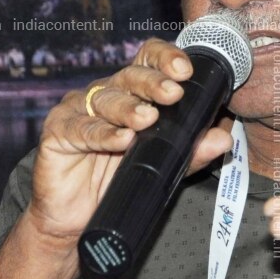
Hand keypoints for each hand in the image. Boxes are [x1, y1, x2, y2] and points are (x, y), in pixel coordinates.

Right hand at [26, 39, 233, 248]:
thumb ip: (191, 151)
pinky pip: (82, 129)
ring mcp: (79, 109)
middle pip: (131, 76)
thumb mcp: (163, 164)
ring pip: (106, 99)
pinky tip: (121, 139)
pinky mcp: (58, 131)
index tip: (185, 70)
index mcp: (132, 91)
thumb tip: (222, 139)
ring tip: (147, 119)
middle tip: (173, 93)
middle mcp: (106, 93)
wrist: (79, 220)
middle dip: (154, 83)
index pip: (148, 60)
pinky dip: (103, 134)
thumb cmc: (119, 181)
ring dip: (129, 108)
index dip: (165, 58)